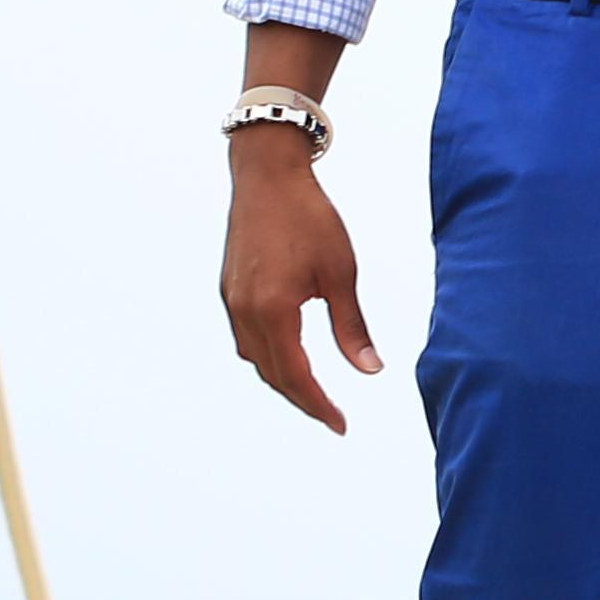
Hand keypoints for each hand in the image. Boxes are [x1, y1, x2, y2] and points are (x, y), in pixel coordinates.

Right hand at [222, 132, 386, 430]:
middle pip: (273, 374)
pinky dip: (268, 354)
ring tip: (313, 391)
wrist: (267, 174)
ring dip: (283, 378)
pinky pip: (246, 337)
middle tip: (332, 416)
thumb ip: (352, 326)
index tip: (341, 425)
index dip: (319, 405)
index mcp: (273, 310)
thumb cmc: (309, 217)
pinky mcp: (229, 288)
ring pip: (255, 358)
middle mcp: (244, 311)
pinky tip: (289, 353)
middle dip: (303, 398)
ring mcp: (231, 300)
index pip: (296, 376)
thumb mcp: (341, 273)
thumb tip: (371, 370)